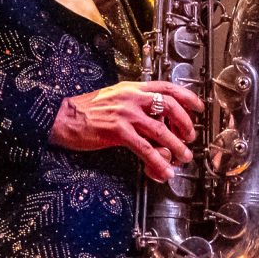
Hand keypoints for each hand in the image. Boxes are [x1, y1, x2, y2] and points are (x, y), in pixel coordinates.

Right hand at [53, 79, 202, 181]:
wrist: (60, 117)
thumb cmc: (83, 110)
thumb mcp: (112, 98)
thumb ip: (132, 103)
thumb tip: (151, 118)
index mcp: (131, 88)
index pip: (166, 87)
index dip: (186, 96)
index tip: (197, 106)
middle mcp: (131, 97)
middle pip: (170, 106)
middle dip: (185, 123)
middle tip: (189, 136)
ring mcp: (126, 114)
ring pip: (161, 131)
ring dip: (176, 146)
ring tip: (183, 156)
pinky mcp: (118, 131)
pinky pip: (145, 149)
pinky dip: (157, 161)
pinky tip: (163, 170)